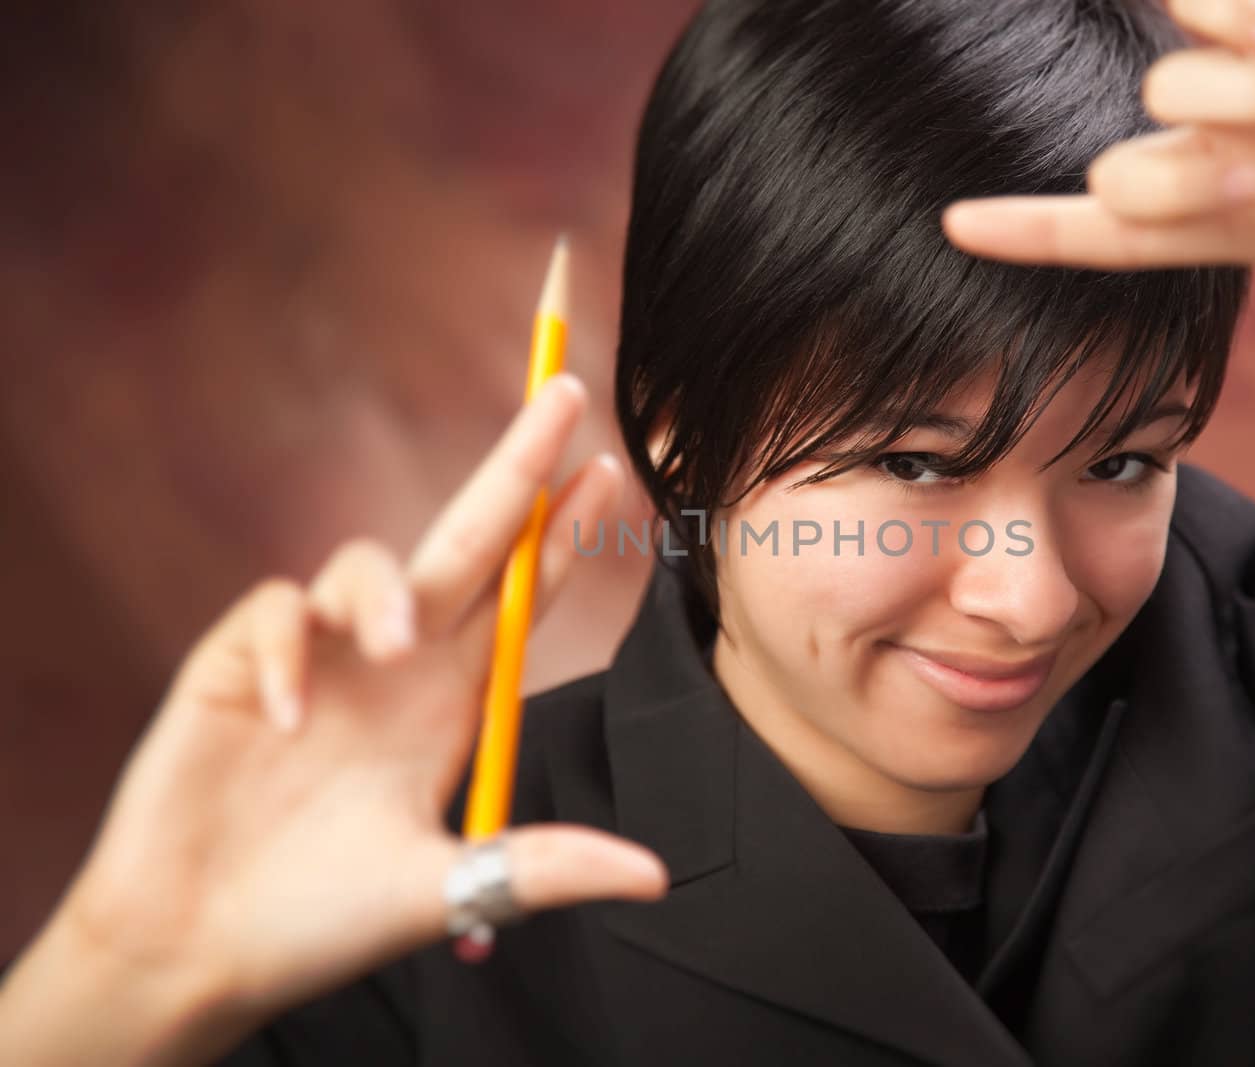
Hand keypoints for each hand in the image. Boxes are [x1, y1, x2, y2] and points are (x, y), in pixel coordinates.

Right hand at [29, 374, 666, 1060]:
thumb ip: (545, 867)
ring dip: (387, 592)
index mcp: (451, 698)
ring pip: (366, 564)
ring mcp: (320, 654)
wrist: (199, 947)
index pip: (520, 597)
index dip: (562, 536)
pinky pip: (275, 618)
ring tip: (394, 649)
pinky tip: (292, 720)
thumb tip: (656, 878)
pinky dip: (291, 652)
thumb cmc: (324, 918)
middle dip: (516, 467)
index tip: (609, 470)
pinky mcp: (241, 662)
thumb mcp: (452, 890)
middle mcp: (394, 662)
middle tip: (567, 397)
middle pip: (465, 541)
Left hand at [943, 0, 1254, 465]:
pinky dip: (1232, 21)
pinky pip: (1194, 8)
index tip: (952, 227)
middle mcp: (1229, 154)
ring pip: (1160, 92)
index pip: (1112, 237)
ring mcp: (1241, 80)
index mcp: (1252, 223)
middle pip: (1124, 174)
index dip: (1031, 232)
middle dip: (1193, 174)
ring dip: (1241, 99)